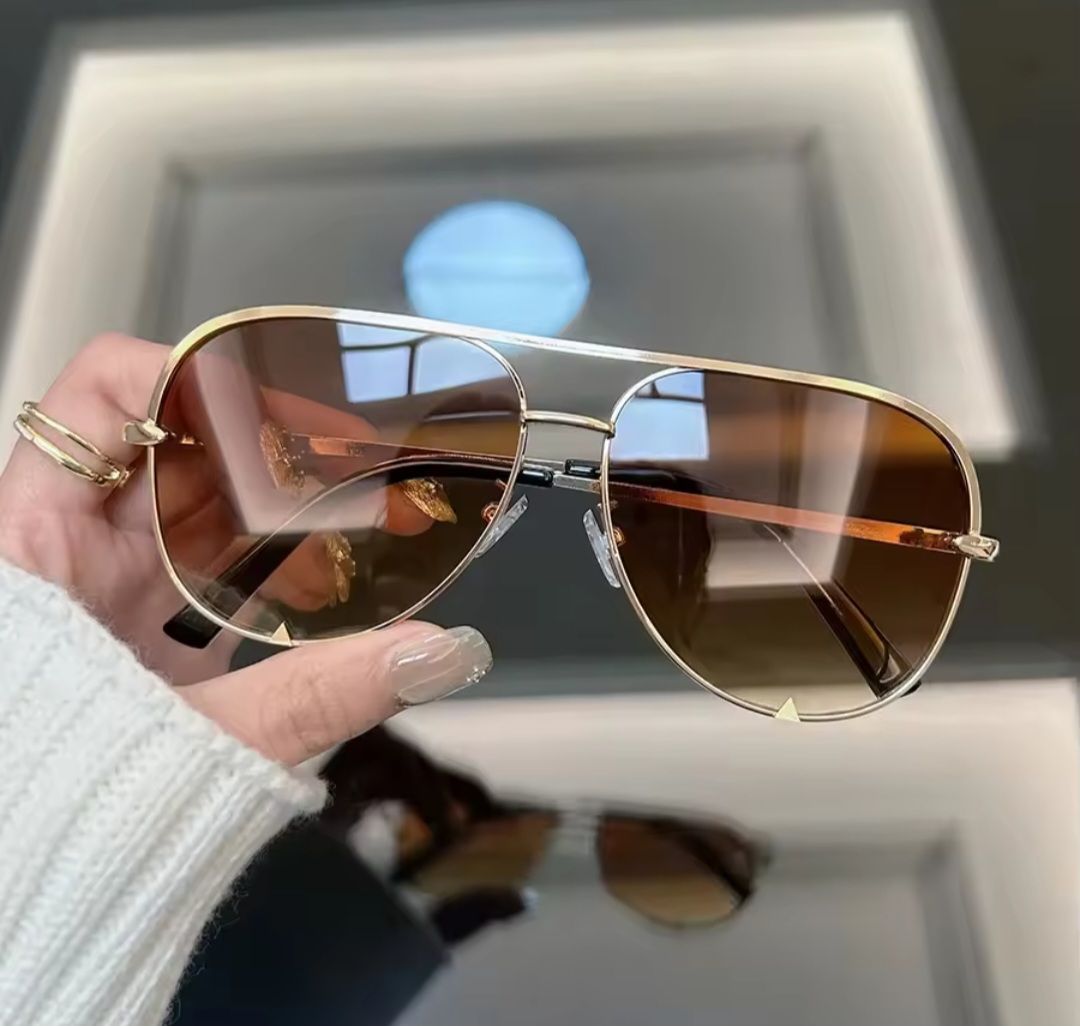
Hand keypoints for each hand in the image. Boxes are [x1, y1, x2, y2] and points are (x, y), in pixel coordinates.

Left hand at [0, 333, 490, 764]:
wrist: (47, 873)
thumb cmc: (64, 801)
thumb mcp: (196, 737)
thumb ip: (317, 694)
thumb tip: (432, 653)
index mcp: (42, 539)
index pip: (110, 392)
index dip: (198, 378)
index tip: (286, 412)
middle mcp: (78, 542)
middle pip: (186, 440)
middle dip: (281, 443)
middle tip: (363, 460)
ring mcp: (120, 578)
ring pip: (216, 497)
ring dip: (295, 499)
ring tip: (374, 511)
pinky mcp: (156, 616)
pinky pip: (227, 555)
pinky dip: (287, 555)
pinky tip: (341, 572)